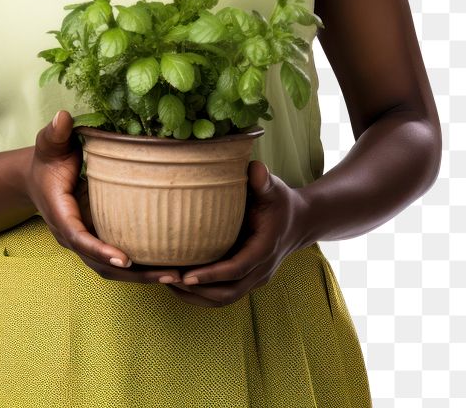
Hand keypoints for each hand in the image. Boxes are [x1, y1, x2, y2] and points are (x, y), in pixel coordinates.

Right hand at [28, 111, 180, 286]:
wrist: (39, 177)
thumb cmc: (48, 159)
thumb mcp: (49, 144)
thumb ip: (55, 133)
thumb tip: (63, 117)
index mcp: (61, 214)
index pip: (79, 237)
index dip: (100, 250)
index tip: (125, 259)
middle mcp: (72, 235)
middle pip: (101, 265)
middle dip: (133, 274)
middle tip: (169, 274)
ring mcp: (85, 242)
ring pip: (111, 270)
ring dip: (142, 277)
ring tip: (176, 276)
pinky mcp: (97, 240)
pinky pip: (117, 262)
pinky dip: (140, 269)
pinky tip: (167, 267)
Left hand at [159, 161, 310, 307]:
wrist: (300, 221)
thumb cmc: (281, 202)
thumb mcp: (274, 189)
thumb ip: (263, 180)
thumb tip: (253, 167)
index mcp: (264, 249)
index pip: (237, 269)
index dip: (211, 274)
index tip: (186, 275)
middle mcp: (261, 270)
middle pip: (228, 292)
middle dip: (196, 290)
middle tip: (166, 278)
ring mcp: (255, 278)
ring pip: (224, 298)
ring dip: (195, 295)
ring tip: (166, 281)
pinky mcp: (248, 279)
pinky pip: (224, 294)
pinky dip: (201, 293)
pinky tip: (179, 282)